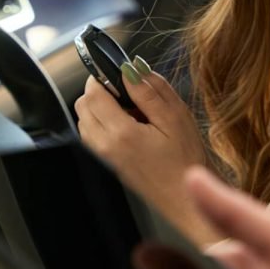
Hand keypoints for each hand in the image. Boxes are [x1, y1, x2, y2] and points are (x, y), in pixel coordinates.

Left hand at [74, 60, 217, 242]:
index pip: (92, 93)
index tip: (122, 76)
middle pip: (83, 105)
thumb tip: (130, 68)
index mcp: (121, 133)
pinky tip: (131, 129)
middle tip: (131, 95)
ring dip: (102, 108)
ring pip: (85, 120)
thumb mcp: (176, 118)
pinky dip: (104, 125)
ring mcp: (102, 158)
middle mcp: (104, 147)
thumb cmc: (186, 162)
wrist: (185, 200)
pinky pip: (92, 136)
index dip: (104, 77)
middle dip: (102, 92)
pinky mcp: (106, 164)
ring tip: (134, 114)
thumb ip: (150, 91)